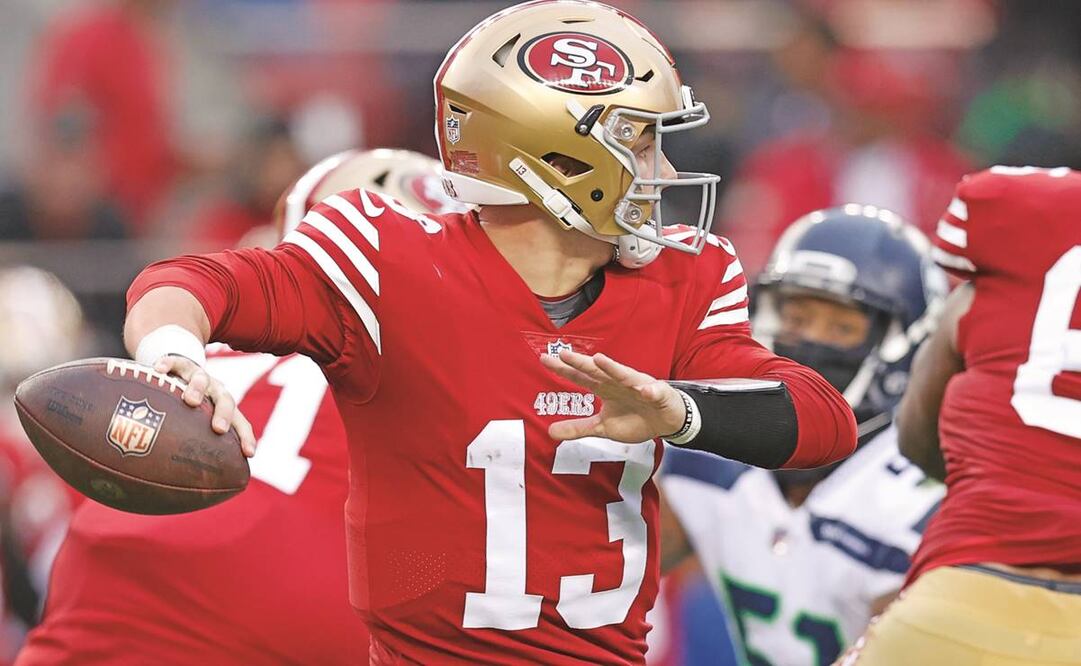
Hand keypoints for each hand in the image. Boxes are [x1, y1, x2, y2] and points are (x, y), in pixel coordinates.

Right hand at [152, 355, 256, 456]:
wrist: (180, 367)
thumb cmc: (184, 406)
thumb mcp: (189, 425)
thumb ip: (184, 450)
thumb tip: (164, 488)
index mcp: (223, 407)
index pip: (240, 422)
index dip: (246, 437)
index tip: (250, 454)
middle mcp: (214, 390)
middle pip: (226, 399)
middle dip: (224, 414)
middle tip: (218, 429)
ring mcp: (196, 375)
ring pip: (202, 377)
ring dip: (198, 388)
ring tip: (189, 400)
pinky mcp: (177, 363)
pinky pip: (173, 361)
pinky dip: (167, 364)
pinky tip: (157, 370)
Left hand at [539, 349, 685, 442]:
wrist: (665, 421)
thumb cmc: (634, 419)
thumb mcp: (602, 427)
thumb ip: (578, 428)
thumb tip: (549, 431)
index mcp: (604, 389)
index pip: (580, 377)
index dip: (563, 369)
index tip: (544, 359)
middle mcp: (618, 382)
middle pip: (597, 371)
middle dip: (581, 363)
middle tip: (564, 354)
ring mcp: (638, 386)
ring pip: (623, 375)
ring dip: (612, 368)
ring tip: (599, 360)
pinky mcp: (657, 394)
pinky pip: (653, 392)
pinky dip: (649, 390)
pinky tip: (644, 389)